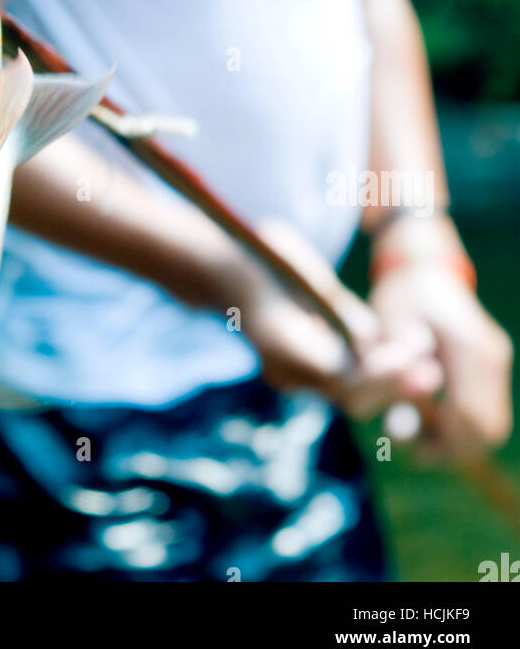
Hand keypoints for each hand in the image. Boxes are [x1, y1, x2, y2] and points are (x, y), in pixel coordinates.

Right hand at [216, 219, 441, 418]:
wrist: (218, 267)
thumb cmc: (260, 254)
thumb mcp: (302, 268)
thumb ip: (338, 308)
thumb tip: (373, 340)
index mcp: (279, 342)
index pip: (340, 377)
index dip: (382, 371)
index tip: (413, 353)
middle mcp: (283, 368)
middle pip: (348, 395)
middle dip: (392, 384)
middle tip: (431, 369)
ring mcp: (288, 373)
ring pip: (347, 391)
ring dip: (387, 379)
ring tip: (424, 360)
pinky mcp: (298, 368)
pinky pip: (341, 378)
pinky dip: (370, 369)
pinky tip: (395, 351)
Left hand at [368, 219, 512, 460]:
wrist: (425, 269)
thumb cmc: (401, 295)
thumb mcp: (388, 316)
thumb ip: (397, 352)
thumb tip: (423, 386)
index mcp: (470, 344)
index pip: (467, 413)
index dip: (442, 440)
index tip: (414, 448)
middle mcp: (492, 354)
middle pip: (486, 426)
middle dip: (453, 449)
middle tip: (420, 453)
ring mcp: (498, 360)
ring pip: (493, 425)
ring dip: (463, 443)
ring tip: (427, 445)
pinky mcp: (495, 367)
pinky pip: (491, 412)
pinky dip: (468, 429)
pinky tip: (438, 428)